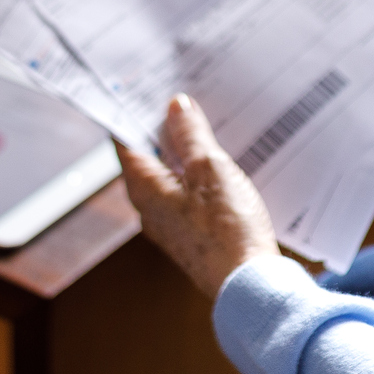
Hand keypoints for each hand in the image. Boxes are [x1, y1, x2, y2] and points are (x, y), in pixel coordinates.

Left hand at [119, 95, 278, 300]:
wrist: (248, 284)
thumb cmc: (226, 228)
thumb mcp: (209, 167)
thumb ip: (190, 135)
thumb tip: (175, 108)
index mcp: (143, 188)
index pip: (124, 141)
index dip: (131, 113)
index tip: (141, 89)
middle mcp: (148, 209)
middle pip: (146, 158)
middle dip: (160, 130)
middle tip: (178, 101)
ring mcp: (169, 225)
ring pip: (168, 178)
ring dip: (181, 153)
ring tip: (202, 126)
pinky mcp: (190, 237)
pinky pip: (185, 196)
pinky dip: (194, 176)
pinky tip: (216, 167)